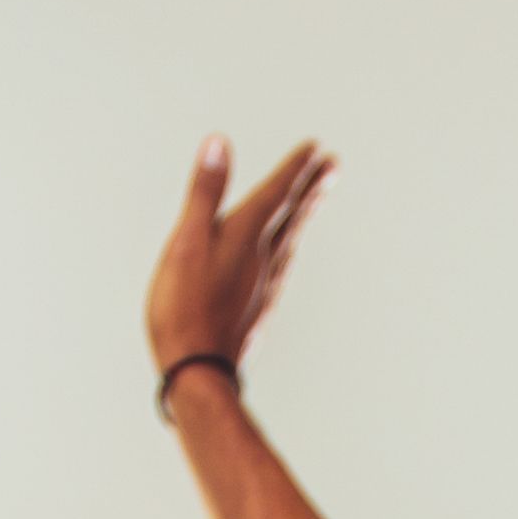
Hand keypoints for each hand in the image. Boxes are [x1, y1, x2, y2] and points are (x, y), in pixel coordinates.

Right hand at [149, 132, 334, 398]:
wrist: (198, 375)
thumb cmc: (184, 308)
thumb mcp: (187, 242)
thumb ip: (205, 192)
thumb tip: (219, 142)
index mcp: (246, 237)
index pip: (277, 192)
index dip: (295, 167)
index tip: (315, 147)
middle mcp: (263, 259)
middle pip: (293, 216)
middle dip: (311, 187)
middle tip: (333, 166)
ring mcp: (264, 287)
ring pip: (289, 242)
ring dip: (303, 217)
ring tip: (314, 201)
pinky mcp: (258, 311)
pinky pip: (281, 270)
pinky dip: (287, 251)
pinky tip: (284, 258)